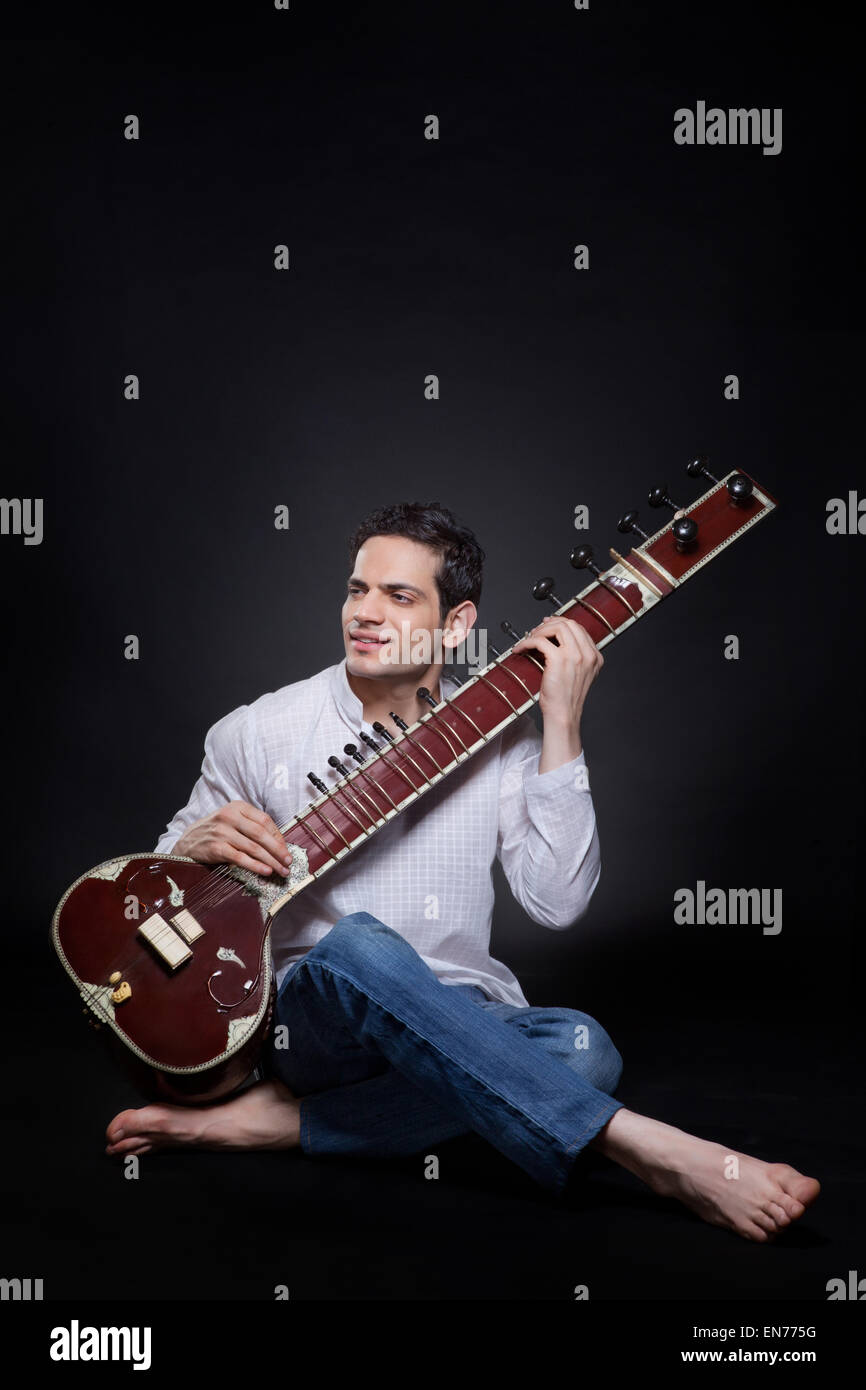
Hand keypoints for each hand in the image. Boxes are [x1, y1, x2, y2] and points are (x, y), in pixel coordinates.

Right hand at [173, 801, 291, 876]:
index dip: (278, 836)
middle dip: (278, 850)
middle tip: (288, 862)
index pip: (265, 820)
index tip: (286, 849)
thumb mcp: (232, 821)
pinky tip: (265, 871)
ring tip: (281, 870)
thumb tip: (279, 843)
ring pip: (253, 847)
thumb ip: (251, 826)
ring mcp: (222, 832)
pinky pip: (241, 858)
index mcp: (237, 807)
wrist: (188, 840)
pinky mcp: (216, 847)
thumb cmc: (216, 831)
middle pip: (261, 834)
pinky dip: (255, 866)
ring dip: (271, 861)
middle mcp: (230, 816)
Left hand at [511, 614, 603, 733]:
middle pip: (568, 624)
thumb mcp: (578, 674)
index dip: (560, 624)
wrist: (564, 715)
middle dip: (549, 624)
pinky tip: (522, 648)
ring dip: (539, 631)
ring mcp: (575, 656)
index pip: (579, 629)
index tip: (547, 625)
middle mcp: (587, 654)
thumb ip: (574, 657)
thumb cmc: (566, 698)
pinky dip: (528, 642)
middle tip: (536, 631)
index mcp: (594, 657)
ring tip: (530, 639)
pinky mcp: (559, 660)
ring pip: (557, 628)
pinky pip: (540, 641)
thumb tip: (554, 640)